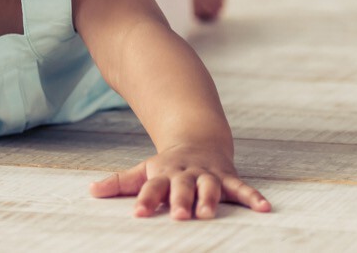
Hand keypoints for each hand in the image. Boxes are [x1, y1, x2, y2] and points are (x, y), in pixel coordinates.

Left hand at [90, 145, 270, 219]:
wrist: (199, 139)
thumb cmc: (168, 164)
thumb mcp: (144, 170)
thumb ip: (120, 183)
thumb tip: (91, 191)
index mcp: (165, 173)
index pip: (152, 187)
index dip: (145, 198)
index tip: (138, 213)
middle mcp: (187, 173)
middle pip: (182, 187)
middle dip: (180, 200)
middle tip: (178, 216)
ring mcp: (209, 175)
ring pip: (210, 187)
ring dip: (209, 199)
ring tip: (209, 214)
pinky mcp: (228, 178)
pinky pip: (242, 188)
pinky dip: (254, 197)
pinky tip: (265, 209)